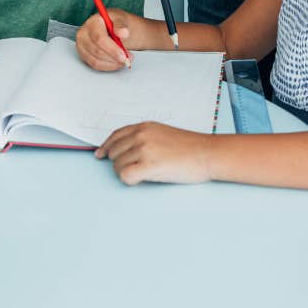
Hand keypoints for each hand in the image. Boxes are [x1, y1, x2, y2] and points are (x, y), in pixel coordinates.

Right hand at [76, 9, 146, 70]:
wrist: (112, 27)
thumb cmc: (115, 23)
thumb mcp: (121, 19)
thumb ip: (121, 25)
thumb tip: (123, 32)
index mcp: (92, 22)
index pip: (99, 38)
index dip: (112, 49)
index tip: (124, 55)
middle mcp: (83, 33)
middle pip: (97, 51)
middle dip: (114, 58)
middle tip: (127, 59)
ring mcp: (81, 45)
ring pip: (96, 61)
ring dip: (112, 64)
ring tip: (123, 61)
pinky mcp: (83, 54)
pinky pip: (95, 65)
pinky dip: (108, 66)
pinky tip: (116, 63)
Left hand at [94, 121, 212, 184]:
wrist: (207, 153)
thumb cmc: (189, 147)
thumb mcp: (162, 133)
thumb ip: (144, 137)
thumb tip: (126, 149)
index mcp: (144, 127)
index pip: (115, 136)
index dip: (106, 147)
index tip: (100, 155)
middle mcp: (141, 135)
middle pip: (113, 153)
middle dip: (119, 163)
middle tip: (132, 169)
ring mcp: (145, 149)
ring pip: (117, 166)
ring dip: (125, 173)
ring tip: (143, 174)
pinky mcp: (149, 165)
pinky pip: (125, 176)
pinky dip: (129, 180)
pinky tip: (140, 179)